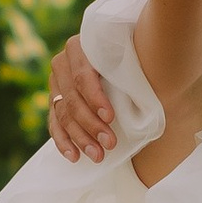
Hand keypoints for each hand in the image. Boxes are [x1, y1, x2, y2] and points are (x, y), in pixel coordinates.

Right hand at [48, 31, 118, 162]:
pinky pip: (54, 123)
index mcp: (79, 47)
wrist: (120, 57)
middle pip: (72, 98)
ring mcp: (56, 83)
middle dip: (90, 124)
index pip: (81, 76)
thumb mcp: (130, 53)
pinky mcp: (54, 101)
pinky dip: (63, 141)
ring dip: (79, 137)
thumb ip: (130, 64)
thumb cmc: (131, 55)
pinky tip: (74, 156)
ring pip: (62, 114)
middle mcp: (63, 63)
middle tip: (109, 143)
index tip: (110, 117)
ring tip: (97, 155)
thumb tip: (146, 86)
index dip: (94, 98)